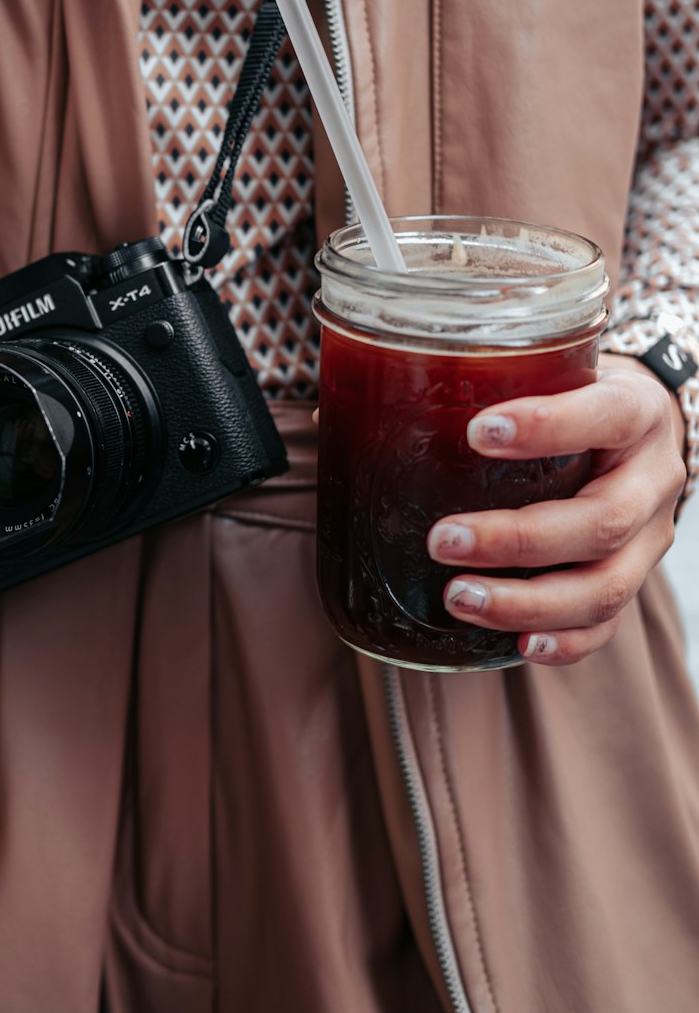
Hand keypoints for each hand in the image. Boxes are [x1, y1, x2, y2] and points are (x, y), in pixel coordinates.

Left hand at [427, 356, 686, 665]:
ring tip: (458, 597)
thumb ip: (489, 381)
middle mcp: (652, 479)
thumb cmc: (580, 394)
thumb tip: (361, 398)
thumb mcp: (557, 368)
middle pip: (601, 523)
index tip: (476, 431)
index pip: (605, 416)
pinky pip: (606, 624)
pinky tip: (516, 643)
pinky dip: (563, 641)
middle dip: (515, 540)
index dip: (547, 426)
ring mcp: (650, 538)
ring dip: (526, 602)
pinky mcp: (633, 577)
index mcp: (637, 411)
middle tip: (442, 540)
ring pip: (605, 587)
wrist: (642, 426)